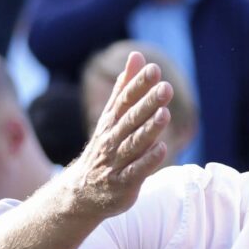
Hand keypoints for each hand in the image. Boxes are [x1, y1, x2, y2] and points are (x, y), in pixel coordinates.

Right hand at [66, 53, 172, 222]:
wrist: (82, 193)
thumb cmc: (105, 150)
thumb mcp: (112, 117)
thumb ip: (125, 88)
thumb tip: (137, 55)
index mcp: (111, 123)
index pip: (125, 100)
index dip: (138, 85)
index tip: (153, 69)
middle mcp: (112, 140)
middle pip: (130, 120)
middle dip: (147, 104)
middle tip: (166, 88)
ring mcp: (116, 163)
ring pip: (134, 144)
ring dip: (149, 130)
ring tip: (165, 114)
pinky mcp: (123, 184)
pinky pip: (136, 172)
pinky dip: (148, 161)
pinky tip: (162, 149)